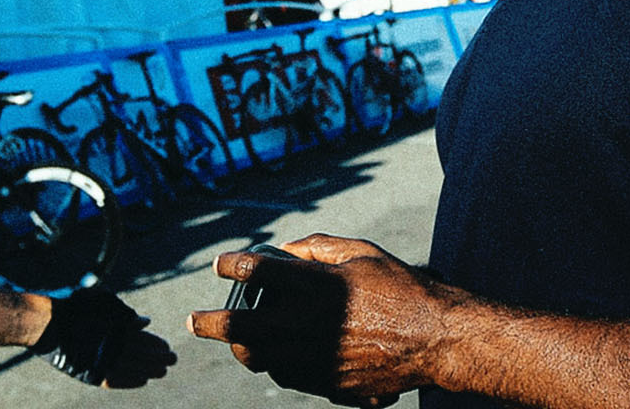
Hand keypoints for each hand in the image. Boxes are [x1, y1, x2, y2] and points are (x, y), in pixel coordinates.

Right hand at [31, 287, 175, 386]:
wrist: (46, 324)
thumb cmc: (74, 308)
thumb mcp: (103, 303)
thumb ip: (125, 313)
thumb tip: (146, 321)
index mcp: (118, 328)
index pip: (143, 340)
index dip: (156, 345)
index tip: (167, 347)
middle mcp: (112, 347)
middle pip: (142, 356)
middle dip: (158, 359)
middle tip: (172, 361)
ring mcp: (102, 362)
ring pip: (132, 370)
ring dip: (148, 371)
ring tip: (160, 372)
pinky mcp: (90, 374)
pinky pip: (115, 381)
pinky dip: (130, 381)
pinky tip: (142, 380)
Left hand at [188, 234, 452, 406]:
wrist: (436, 339)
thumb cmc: (401, 288)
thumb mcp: (361, 252)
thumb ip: (317, 247)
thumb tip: (283, 248)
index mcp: (316, 286)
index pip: (255, 272)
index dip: (230, 265)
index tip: (221, 264)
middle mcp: (309, 325)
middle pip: (240, 327)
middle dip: (210, 323)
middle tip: (193, 321)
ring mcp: (316, 359)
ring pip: (259, 359)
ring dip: (243, 346)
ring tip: (238, 338)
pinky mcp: (327, 383)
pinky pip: (286, 375)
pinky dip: (275, 361)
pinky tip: (279, 351)